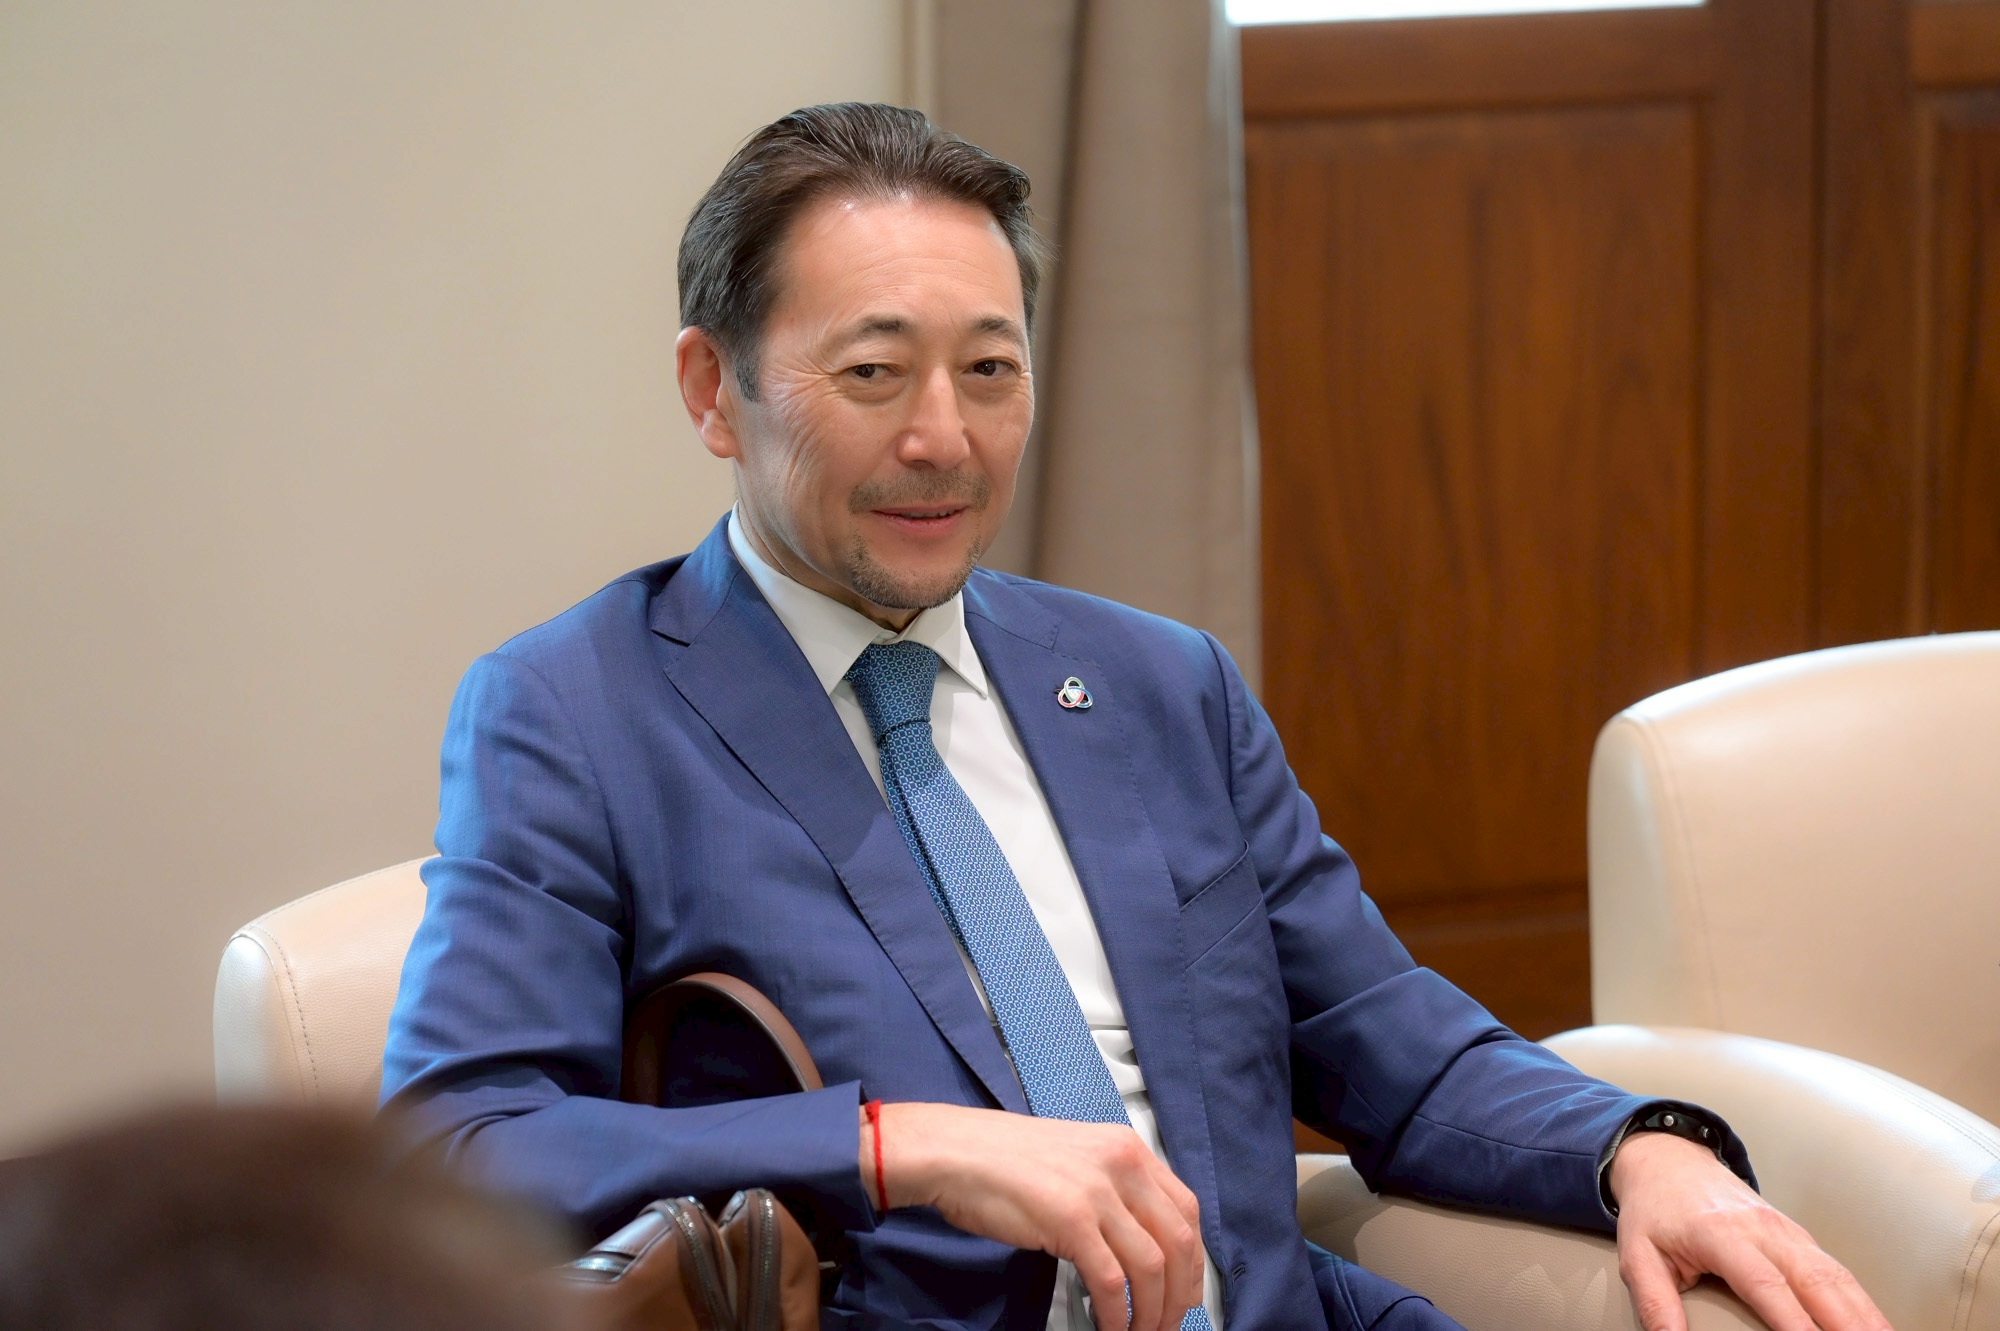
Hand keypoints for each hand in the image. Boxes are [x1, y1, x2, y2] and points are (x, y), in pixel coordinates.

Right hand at [863, 1102, 1202, 1330]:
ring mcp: (1097, 1191)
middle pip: (1178, 1241)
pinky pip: (1111, 1281)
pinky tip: (1110, 1326)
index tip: (1185, 1288)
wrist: (954, 1151)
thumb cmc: (1003, 1159)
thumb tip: (1138, 1240)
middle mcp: (1121, 1164)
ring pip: (1151, 1266)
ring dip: (1152, 1311)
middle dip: (1180, 1293)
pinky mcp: (1071, 1219)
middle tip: (1169, 1321)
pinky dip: (1116, 1313)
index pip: (1185, 1209)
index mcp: (1126, 1149)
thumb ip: (1113, 1188)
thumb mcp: (1076, 1158)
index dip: (1193, 1259)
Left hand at [1610, 1130, 1892, 1330]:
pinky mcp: (1801, 1238)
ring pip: (1839, 1278)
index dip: (1793, 1321)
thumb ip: (1655, 1302)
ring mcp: (1789, 1232)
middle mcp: (1765, 1230)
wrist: (1669, 1161)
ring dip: (1868, 1317)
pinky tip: (1878, 1327)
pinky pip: (1840, 1273)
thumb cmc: (1654, 1212)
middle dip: (1849, 1324)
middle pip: (1818, 1282)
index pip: (1766, 1284)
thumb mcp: (1637, 1254)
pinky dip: (1864, 1304)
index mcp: (1722, 1234)